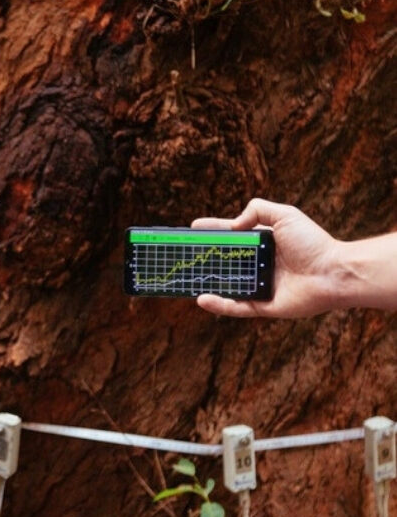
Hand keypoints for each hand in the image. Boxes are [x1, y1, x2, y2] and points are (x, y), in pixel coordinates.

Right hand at [191, 198, 340, 317]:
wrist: (333, 272)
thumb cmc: (313, 243)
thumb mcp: (285, 215)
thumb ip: (258, 210)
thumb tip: (233, 225)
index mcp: (263, 244)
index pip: (231, 236)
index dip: (213, 231)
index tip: (193, 228)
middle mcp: (259, 265)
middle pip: (225, 261)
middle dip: (203, 258)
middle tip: (183, 253)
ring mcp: (259, 286)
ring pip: (225, 285)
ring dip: (205, 282)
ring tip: (185, 277)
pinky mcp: (262, 306)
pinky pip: (235, 307)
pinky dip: (218, 304)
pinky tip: (201, 299)